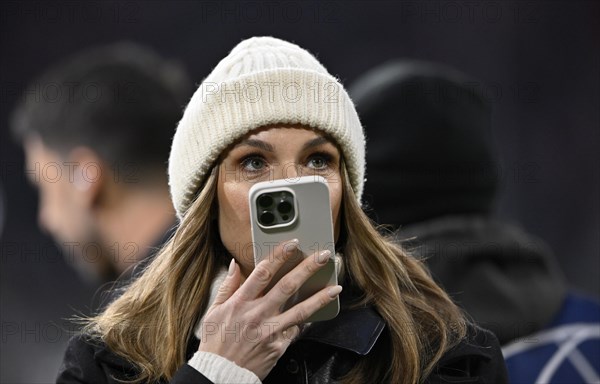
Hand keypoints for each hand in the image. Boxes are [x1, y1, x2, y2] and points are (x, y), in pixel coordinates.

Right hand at [198, 239, 341, 379]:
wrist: (221, 374)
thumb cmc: (216, 343)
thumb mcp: (214, 311)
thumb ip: (228, 286)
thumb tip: (236, 265)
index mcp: (241, 303)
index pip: (263, 273)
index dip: (279, 256)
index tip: (292, 244)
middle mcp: (258, 315)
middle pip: (287, 286)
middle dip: (307, 269)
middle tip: (323, 257)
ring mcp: (270, 331)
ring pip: (300, 310)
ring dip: (320, 297)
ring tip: (335, 288)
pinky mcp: (278, 346)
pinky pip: (296, 331)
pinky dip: (306, 321)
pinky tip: (318, 313)